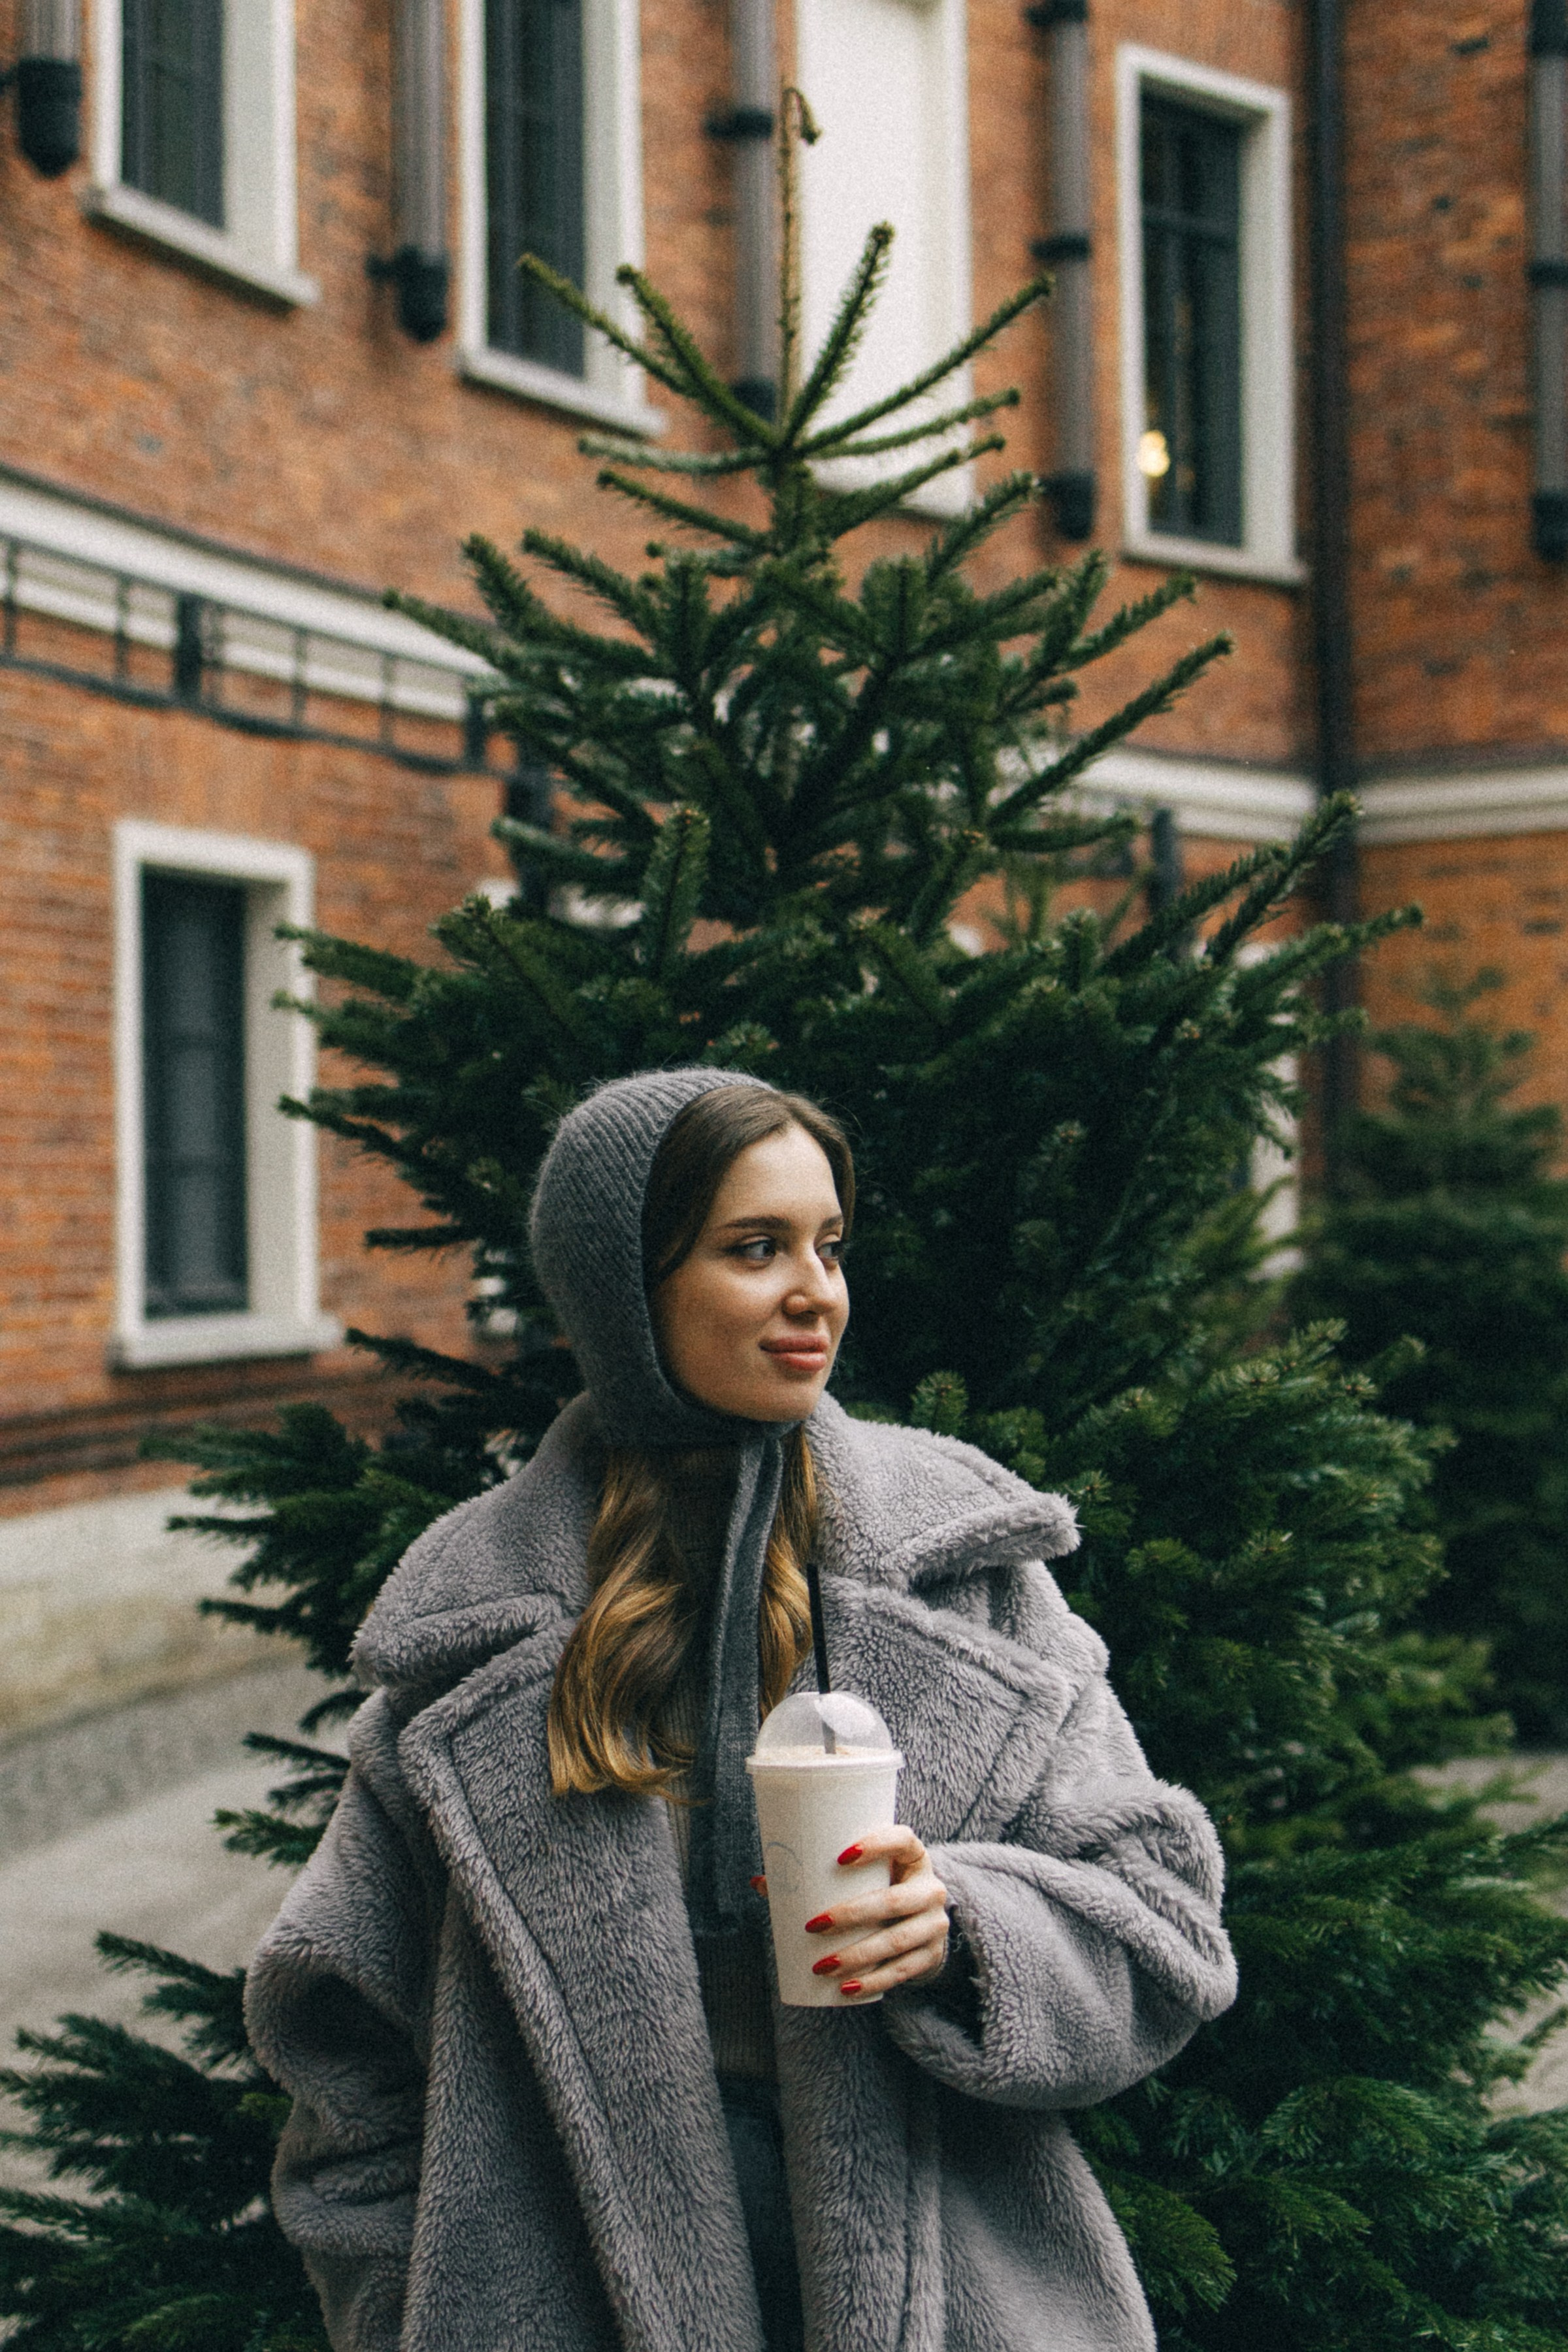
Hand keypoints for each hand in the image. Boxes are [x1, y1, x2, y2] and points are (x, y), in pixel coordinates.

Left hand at [776, 1826, 949, 2000]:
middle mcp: (932, 1887)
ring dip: (858, 1956)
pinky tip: (848, 1989)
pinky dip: (873, 1981)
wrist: (922, 1921)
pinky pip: (902, 1971)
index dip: (876, 1844)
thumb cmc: (878, 1888)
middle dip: (852, 1915)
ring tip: (823, 1966)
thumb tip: (759, 1881)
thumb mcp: (863, 1877)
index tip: (839, 1857)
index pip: (902, 1839)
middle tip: (813, 1926)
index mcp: (914, 1856)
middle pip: (894, 1900)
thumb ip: (818, 1875)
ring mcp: (935, 1923)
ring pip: (896, 1940)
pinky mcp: (932, 1955)